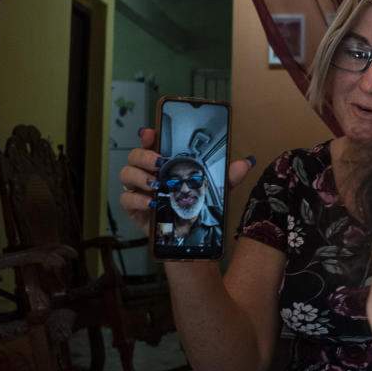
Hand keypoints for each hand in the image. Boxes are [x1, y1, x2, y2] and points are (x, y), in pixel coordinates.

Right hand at [118, 128, 256, 236]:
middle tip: (158, 162)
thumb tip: (245, 163)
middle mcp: (150, 174)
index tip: (151, 133)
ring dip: (139, 176)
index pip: (151, 143)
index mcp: (166, 164)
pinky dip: (137, 198)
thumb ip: (229, 176)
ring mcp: (140, 190)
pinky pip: (126, 198)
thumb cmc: (197, 208)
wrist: (190, 237)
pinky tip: (151, 202)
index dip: (149, 135)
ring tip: (156, 184)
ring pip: (126, 174)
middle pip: (134, 155)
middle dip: (143, 155)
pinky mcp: (134, 209)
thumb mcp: (216, 190)